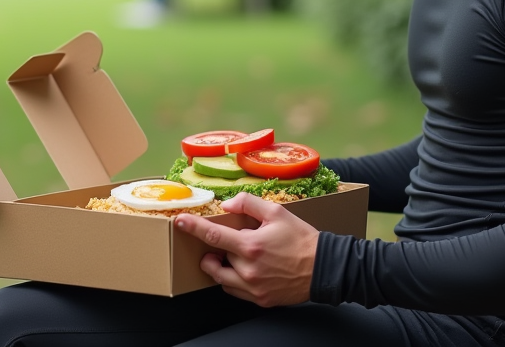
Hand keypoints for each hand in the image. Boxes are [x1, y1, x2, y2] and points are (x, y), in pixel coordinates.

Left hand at [175, 192, 318, 306]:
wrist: (324, 268)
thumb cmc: (302, 239)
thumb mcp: (277, 212)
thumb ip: (249, 204)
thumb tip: (227, 205)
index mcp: (251, 246)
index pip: (212, 236)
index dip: (193, 228)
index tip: (180, 222)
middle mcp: (248, 270)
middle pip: (217, 258)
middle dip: (221, 247)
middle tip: (234, 240)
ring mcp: (253, 288)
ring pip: (221, 278)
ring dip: (222, 265)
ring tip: (236, 256)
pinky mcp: (259, 300)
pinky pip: (234, 290)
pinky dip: (233, 280)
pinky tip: (246, 269)